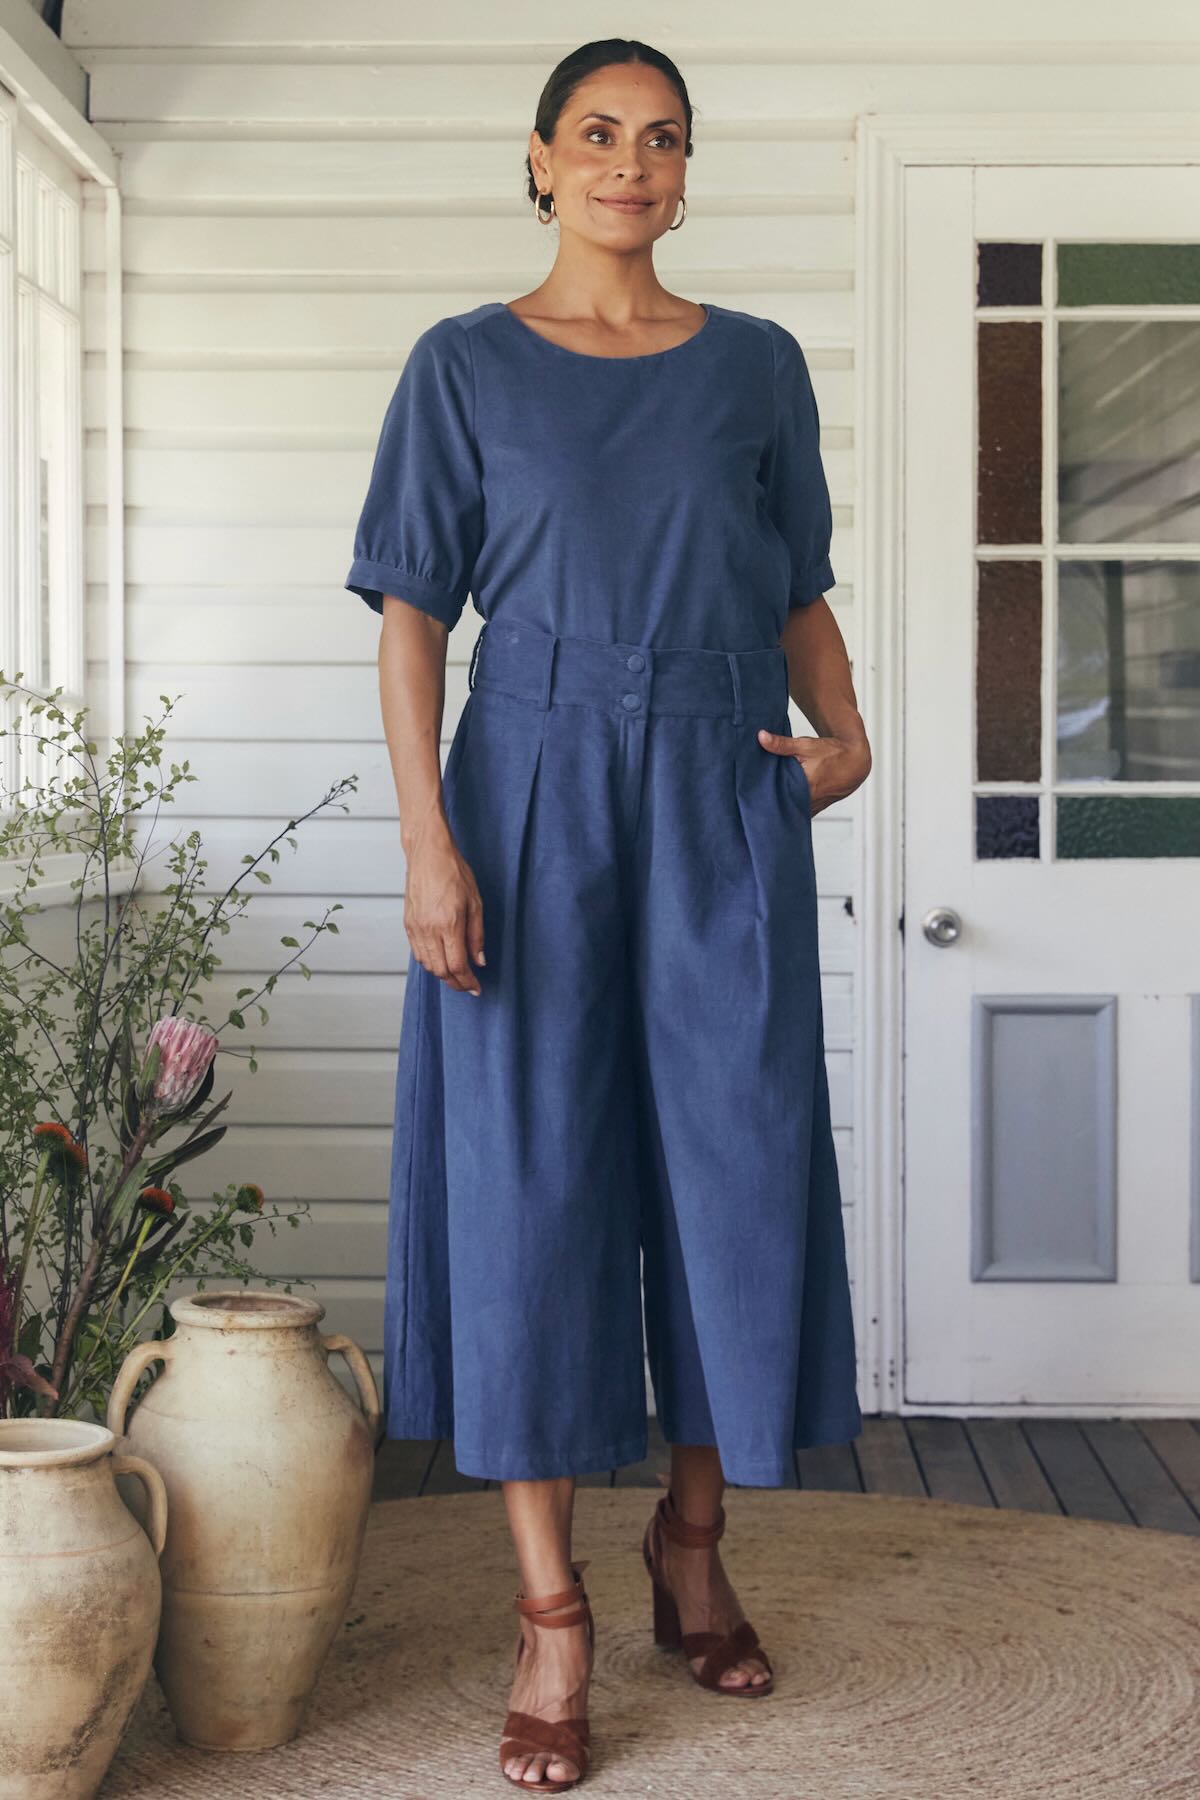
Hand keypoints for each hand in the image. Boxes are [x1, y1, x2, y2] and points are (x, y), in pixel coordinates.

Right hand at [403, 825, 485, 994]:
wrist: (428, 854)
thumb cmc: (454, 872)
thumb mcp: (475, 902)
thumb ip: (477, 935)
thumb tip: (479, 961)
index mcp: (448, 924)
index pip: (457, 965)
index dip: (467, 981)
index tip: (476, 988)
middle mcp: (429, 929)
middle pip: (440, 970)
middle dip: (455, 983)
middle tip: (468, 986)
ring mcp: (416, 927)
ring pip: (427, 964)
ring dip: (442, 975)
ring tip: (456, 975)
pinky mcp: (408, 924)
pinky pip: (417, 953)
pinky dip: (430, 963)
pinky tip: (441, 961)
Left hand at [756, 727, 871, 816]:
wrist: (855, 763)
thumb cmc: (832, 753)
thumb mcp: (805, 745)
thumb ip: (781, 744)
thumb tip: (761, 737)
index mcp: (805, 786)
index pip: (777, 797)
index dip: (762, 797)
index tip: (749, 795)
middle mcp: (809, 800)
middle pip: (782, 807)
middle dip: (769, 804)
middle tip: (752, 800)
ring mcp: (814, 807)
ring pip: (791, 812)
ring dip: (780, 808)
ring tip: (763, 805)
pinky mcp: (816, 810)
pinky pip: (799, 814)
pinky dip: (790, 810)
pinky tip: (780, 806)